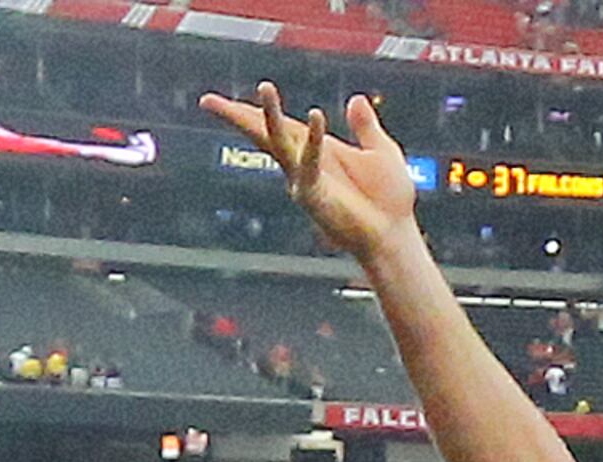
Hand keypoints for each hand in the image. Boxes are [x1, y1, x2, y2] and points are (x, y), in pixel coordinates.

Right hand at [199, 85, 419, 261]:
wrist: (395, 234)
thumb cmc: (387, 199)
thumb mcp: (380, 151)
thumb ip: (365, 126)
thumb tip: (356, 99)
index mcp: (315, 150)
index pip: (278, 126)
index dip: (255, 111)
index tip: (225, 101)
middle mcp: (303, 164)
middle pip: (263, 133)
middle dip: (237, 116)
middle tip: (207, 101)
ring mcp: (305, 180)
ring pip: (280, 142)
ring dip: (271, 115)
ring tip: (265, 86)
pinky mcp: (315, 195)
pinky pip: (310, 163)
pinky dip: (312, 140)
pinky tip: (316, 115)